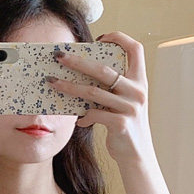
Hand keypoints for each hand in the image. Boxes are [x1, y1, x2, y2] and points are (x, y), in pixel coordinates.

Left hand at [47, 31, 152, 164]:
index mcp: (140, 81)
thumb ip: (113, 88)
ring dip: (69, 87)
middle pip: (103, 69)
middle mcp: (137, 91)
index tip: (101, 38)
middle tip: (59, 56)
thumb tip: (82, 74)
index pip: (135, 49)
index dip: (119, 38)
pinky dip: (84, 116)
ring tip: (53, 83)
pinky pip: (94, 114)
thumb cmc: (126, 126)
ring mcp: (130, 107)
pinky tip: (79, 120)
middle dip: (77, 61)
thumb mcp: (125, 102)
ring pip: (93, 92)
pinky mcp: (120, 124)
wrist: (137, 155)